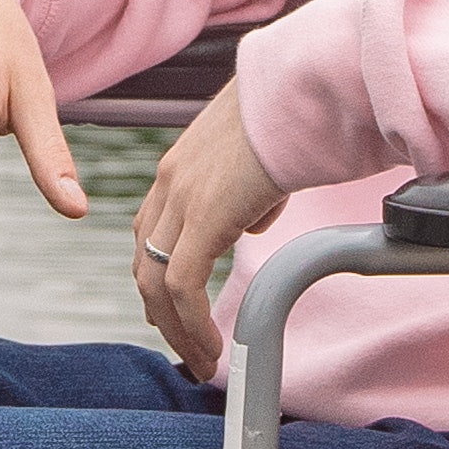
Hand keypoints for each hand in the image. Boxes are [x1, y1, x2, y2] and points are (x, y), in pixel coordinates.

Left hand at [129, 78, 289, 376]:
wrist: (305, 88)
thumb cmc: (298, 118)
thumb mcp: (263, 161)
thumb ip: (247, 194)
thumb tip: (250, 224)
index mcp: (180, 167)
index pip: (151, 233)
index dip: (158, 277)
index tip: (174, 312)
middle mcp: (170, 182)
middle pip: (144, 262)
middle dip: (161, 314)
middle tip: (186, 348)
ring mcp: (182, 197)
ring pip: (155, 282)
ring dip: (177, 330)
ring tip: (202, 361)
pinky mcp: (204, 214)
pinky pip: (181, 285)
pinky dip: (192, 324)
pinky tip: (213, 347)